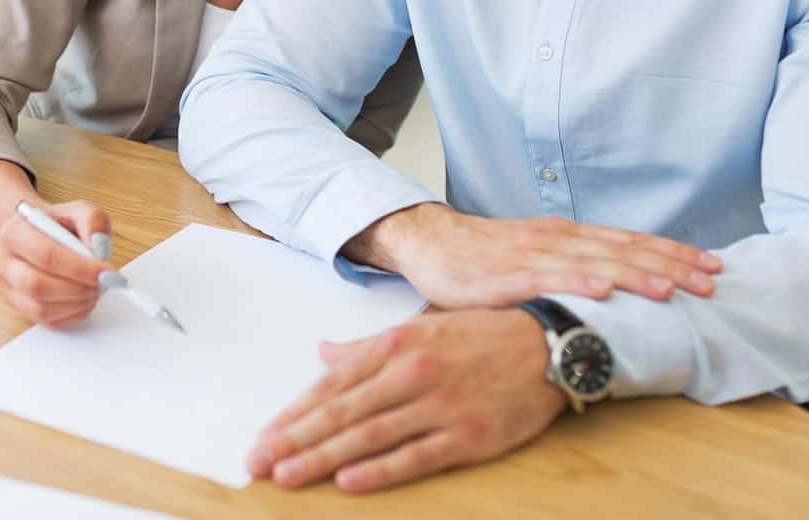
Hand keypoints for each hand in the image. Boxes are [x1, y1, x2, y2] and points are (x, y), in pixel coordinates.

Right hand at [0, 198, 113, 327]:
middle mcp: (2, 260)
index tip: (107, 273)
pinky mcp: (16, 306)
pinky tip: (84, 300)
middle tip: (103, 284)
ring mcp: (6, 287)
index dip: (80, 268)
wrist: (36, 234)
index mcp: (14, 231)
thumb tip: (99, 248)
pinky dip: (71, 314)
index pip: (46, 255)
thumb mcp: (77, 210)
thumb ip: (92, 221)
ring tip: (95, 290)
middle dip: (78, 289)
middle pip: (38, 285)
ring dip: (76, 304)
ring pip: (40, 308)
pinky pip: (44, 320)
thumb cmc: (56, 225)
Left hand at [248, 309, 565, 492]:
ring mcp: (439, 404)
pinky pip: (415, 455)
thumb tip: (324, 354)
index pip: (331, 385)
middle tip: (257, 463)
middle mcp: (411, 372)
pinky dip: (380, 469)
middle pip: (340, 412)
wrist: (551, 342)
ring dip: (322, 457)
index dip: (293, 413)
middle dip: (293, 439)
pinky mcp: (467, 434)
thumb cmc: (482, 334)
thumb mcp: (420, 327)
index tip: (263, 437)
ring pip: (368, 435)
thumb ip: (368, 345)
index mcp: (396, 344)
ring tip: (287, 475)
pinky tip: (348, 481)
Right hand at [347, 204, 720, 306]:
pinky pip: (546, 278)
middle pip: (622, 249)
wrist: (428, 242)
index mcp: (566, 236)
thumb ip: (572, 269)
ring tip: (671, 288)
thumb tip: (619, 288)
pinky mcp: (504, 275)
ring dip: (635, 273)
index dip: (672, 252)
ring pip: (592, 262)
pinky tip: (603, 289)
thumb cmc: (482, 257)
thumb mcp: (536, 258)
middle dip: (670, 264)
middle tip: (712, 279)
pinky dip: (577, 280)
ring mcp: (531, 255)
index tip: (712, 264)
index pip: (629, 242)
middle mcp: (556, 239)